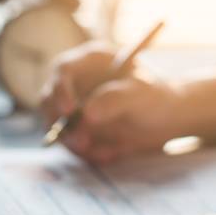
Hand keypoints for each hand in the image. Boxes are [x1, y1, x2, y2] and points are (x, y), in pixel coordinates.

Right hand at [39, 42, 186, 163]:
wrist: (166, 120)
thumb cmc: (156, 98)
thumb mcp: (141, 95)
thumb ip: (115, 100)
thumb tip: (87, 113)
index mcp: (91, 61)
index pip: (63, 69)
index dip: (61, 90)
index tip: (70, 113)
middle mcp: (76, 81)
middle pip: (49, 100)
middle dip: (63, 125)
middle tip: (83, 143)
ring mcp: (74, 105)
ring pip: (58, 126)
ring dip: (76, 144)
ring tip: (108, 152)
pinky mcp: (77, 127)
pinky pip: (70, 143)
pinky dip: (87, 153)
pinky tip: (111, 153)